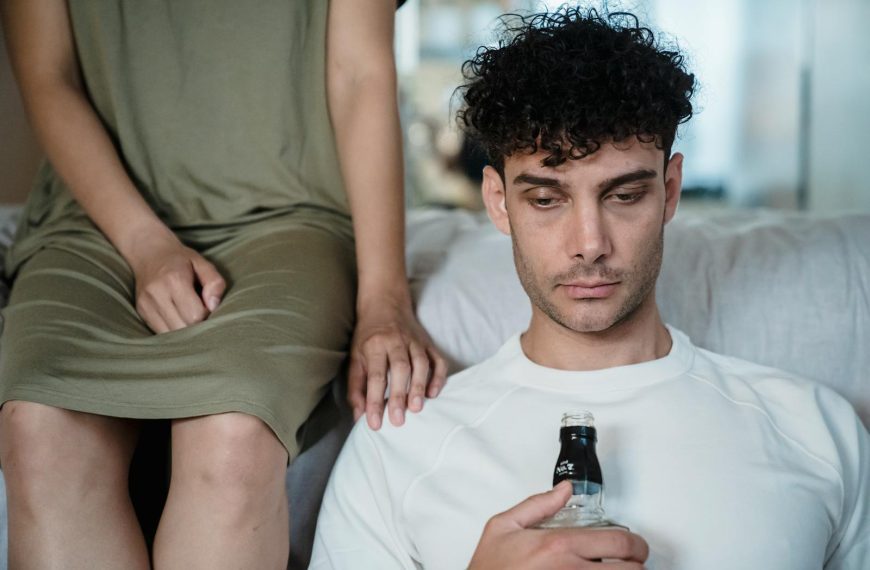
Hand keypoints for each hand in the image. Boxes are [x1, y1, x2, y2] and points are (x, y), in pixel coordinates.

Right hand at [126, 232, 225, 333]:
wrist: (148, 253)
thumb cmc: (181, 260)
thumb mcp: (202, 263)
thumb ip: (214, 282)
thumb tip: (214, 306)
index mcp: (174, 280)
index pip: (195, 315)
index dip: (207, 315)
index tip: (207, 306)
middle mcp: (157, 294)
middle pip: (183, 327)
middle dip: (196, 325)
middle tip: (200, 312)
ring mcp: (146, 305)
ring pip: (170, 334)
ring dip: (184, 331)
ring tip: (188, 315)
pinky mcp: (141, 312)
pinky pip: (160, 333)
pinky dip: (173, 331)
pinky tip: (178, 318)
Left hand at [347, 292, 447, 429]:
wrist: (385, 303)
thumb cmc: (367, 335)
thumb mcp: (355, 357)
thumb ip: (356, 387)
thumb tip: (358, 415)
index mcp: (374, 345)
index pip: (375, 375)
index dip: (374, 400)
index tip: (374, 423)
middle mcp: (396, 342)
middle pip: (400, 369)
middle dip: (399, 395)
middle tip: (398, 420)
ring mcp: (415, 341)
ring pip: (421, 364)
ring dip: (419, 386)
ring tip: (416, 408)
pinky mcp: (428, 343)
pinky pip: (437, 360)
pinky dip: (438, 376)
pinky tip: (433, 393)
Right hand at [468, 481, 648, 569]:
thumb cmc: (488, 569)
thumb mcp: (503, 526)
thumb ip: (538, 504)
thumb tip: (564, 490)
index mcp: (559, 545)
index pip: (619, 542)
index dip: (637, 545)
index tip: (636, 546)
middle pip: (630, 569)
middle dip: (637, 564)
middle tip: (634, 562)